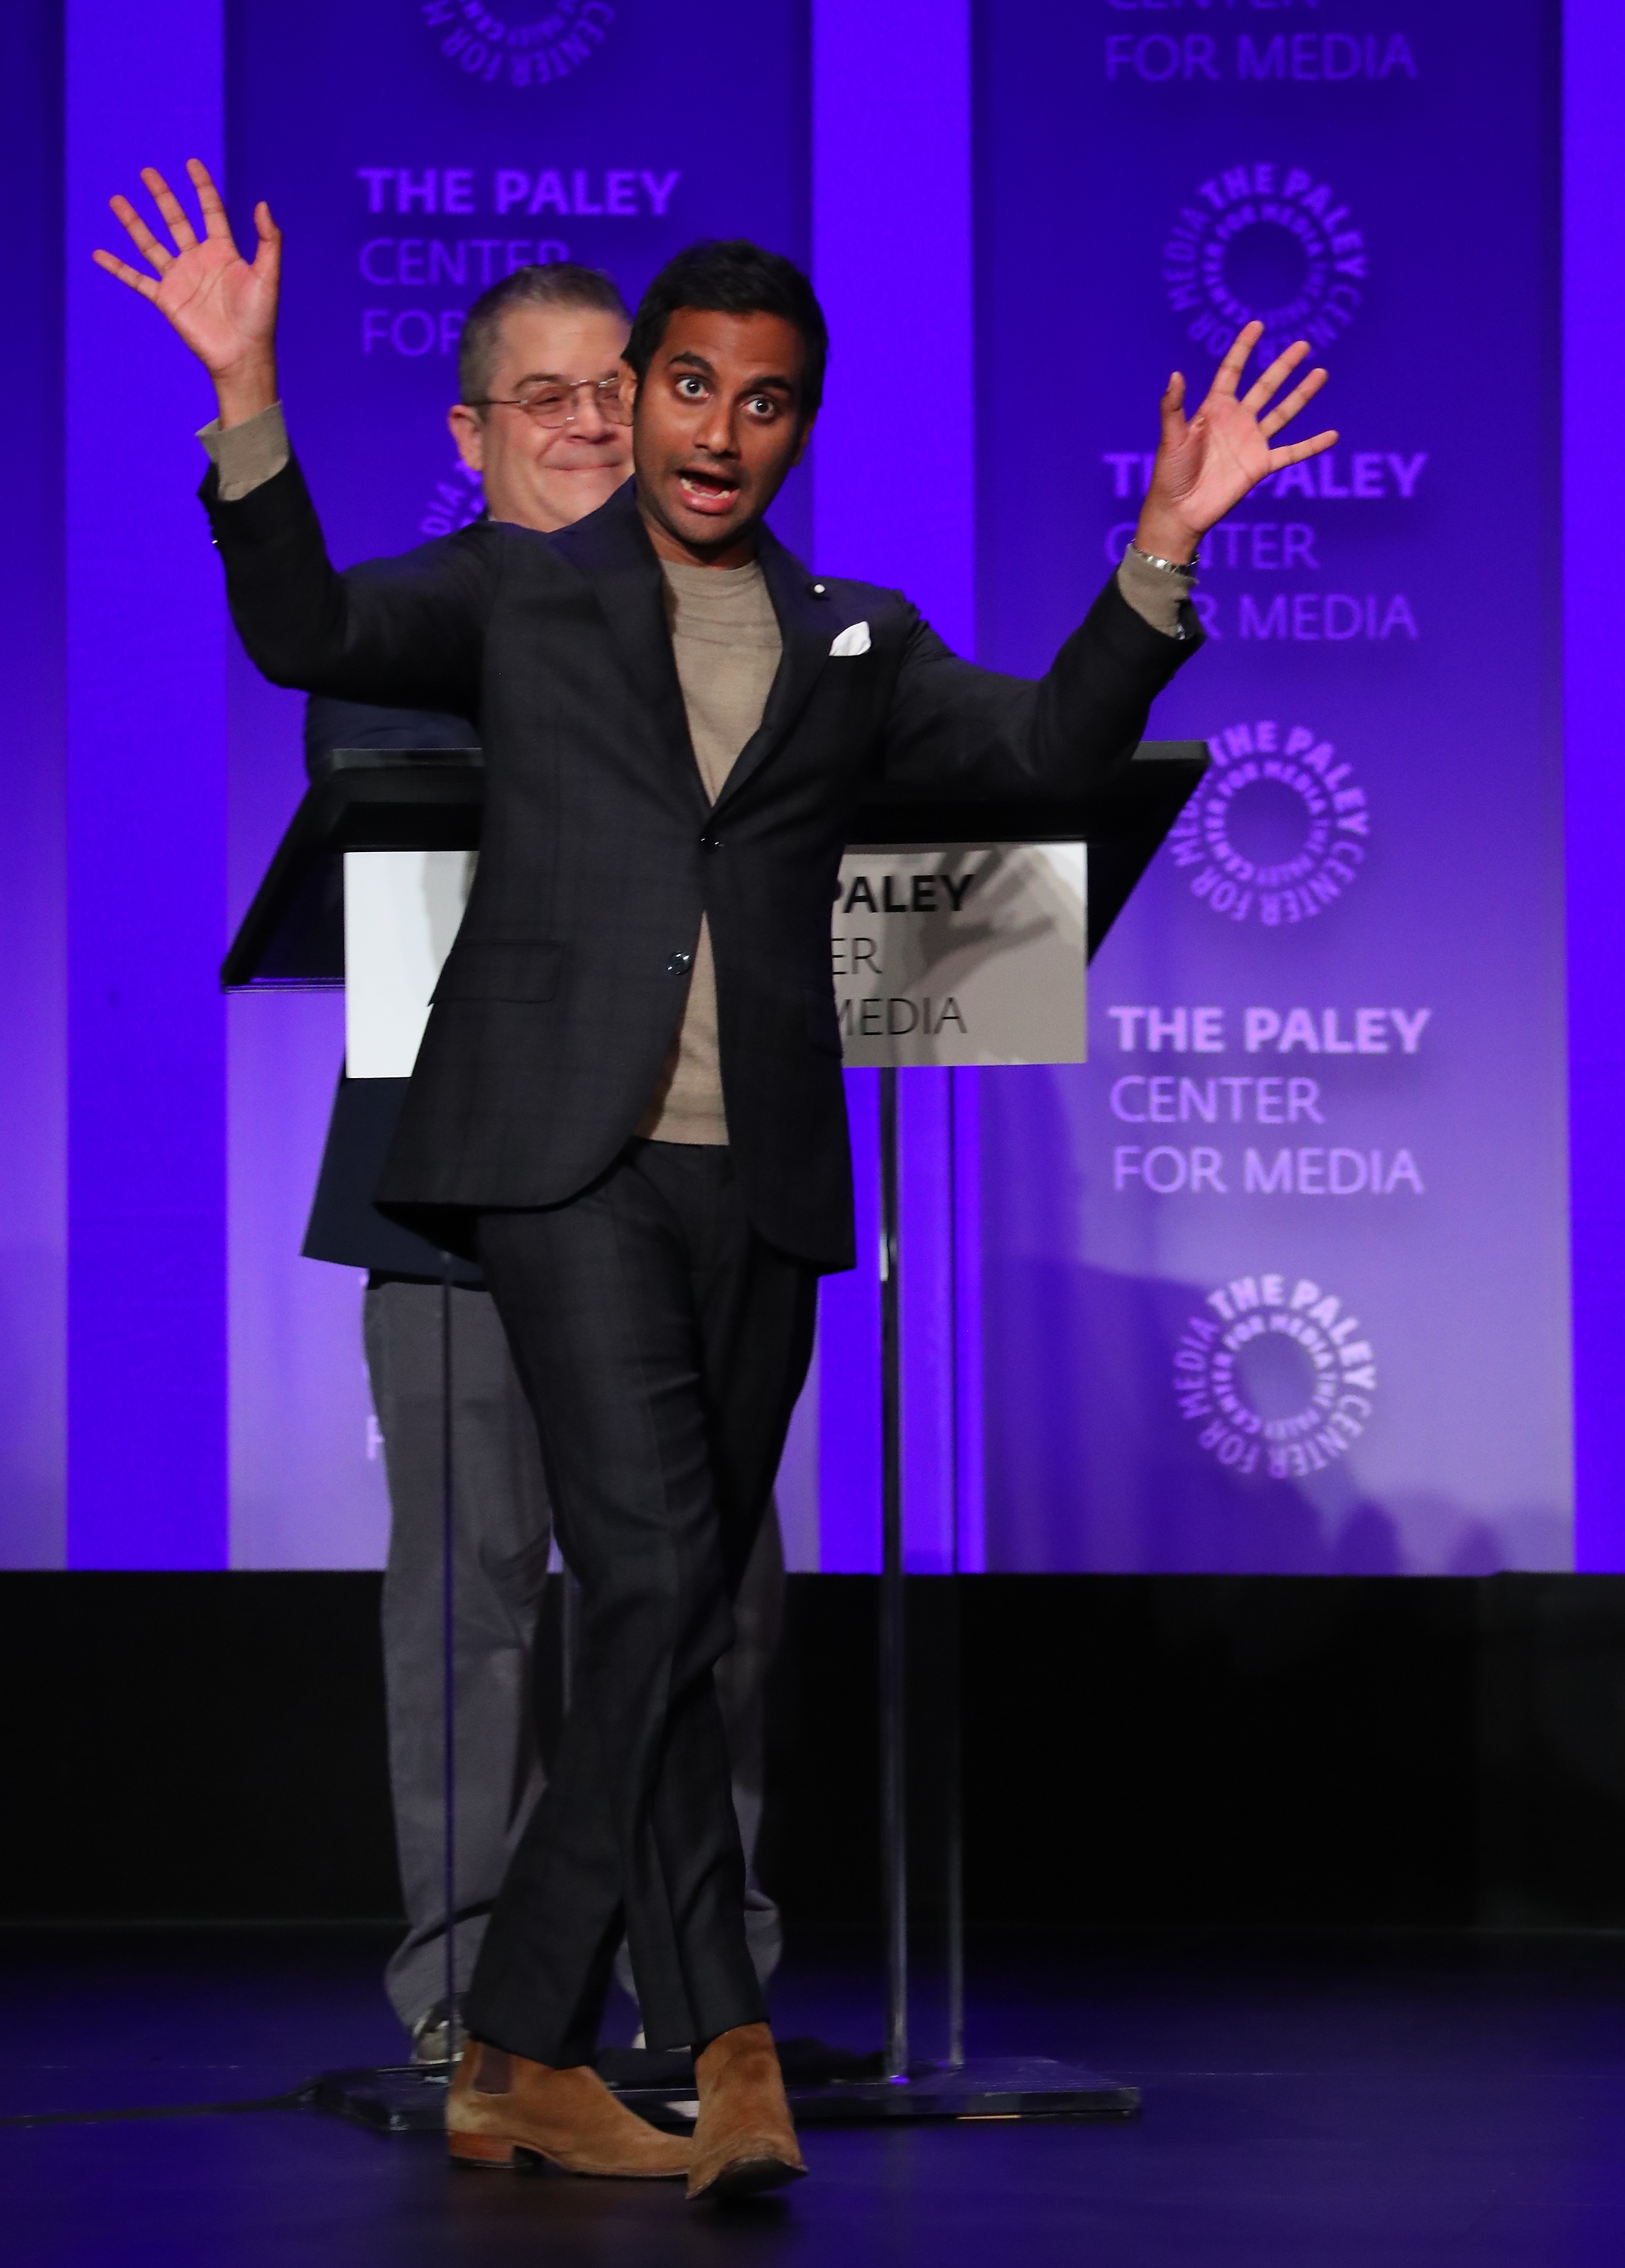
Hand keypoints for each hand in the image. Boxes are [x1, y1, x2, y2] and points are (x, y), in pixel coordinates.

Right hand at [93, 159, 280, 426]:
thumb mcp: (269, 276)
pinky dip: (117, 268)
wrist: (242, 355)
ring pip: (151, 243)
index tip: (191, 163)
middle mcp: (198, 260)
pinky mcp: (166, 298)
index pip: (210, 211)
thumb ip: (269, 240)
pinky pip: (136, 279)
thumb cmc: (260, 318)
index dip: (202, 187)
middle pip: (176, 220)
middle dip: (162, 196)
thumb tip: (263, 204)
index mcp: (223, 252)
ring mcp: (180, 278)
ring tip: (116, 199)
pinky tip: (98, 254)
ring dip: (133, 222)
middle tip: (147, 172)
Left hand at [1133, 320, 1335, 562]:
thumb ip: (1173, 407)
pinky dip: (1312, 446)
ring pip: (1283, 413)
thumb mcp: (1170, 437)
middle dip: (1283, 366)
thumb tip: (1176, 375)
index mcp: (1214, 408)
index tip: (1257, 325)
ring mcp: (1251, 442)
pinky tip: (1332, 435)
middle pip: (1265, 387)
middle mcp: (1237, 420)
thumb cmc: (1170, 474)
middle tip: (1303, 344)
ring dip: (1302, 394)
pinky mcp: (1261, 465)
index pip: (1232, 371)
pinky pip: (1292, 453)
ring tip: (1320, 373)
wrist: (1180, 511)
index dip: (1243, 348)